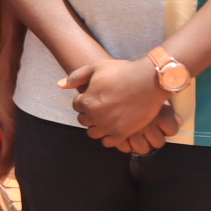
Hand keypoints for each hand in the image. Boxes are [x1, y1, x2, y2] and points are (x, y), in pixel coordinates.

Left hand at [61, 58, 175, 150]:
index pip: (77, 106)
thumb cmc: (123, 71)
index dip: (85, 100)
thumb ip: (76, 77)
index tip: (96, 96)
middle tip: (103, 106)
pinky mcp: (123, 133)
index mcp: (86, 101)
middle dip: (90, 113)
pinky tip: (115, 128)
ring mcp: (109, 126)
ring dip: (97, 126)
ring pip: (94, 133)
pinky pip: (108, 142)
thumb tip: (60, 85)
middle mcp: (95, 116)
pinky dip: (109, 137)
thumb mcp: (96, 68)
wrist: (150, 80)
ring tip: (108, 118)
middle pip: (84, 120)